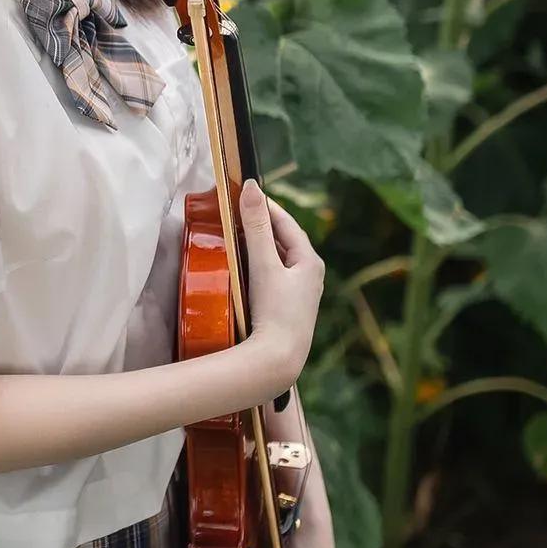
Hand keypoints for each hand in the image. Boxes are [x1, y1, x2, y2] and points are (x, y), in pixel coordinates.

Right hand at [241, 178, 324, 389]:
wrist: (278, 360)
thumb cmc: (274, 311)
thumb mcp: (263, 264)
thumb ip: (257, 226)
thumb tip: (251, 187)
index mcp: (310, 261)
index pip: (287, 223)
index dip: (266, 206)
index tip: (245, 192)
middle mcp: (310, 276)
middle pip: (284, 241)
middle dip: (261, 226)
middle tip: (236, 212)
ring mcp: (301, 295)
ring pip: (279, 261)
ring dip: (259, 247)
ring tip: (236, 237)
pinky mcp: (289, 310)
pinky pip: (274, 278)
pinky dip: (259, 267)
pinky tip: (244, 271)